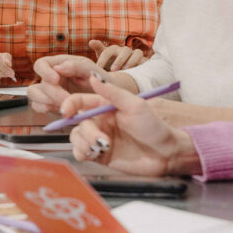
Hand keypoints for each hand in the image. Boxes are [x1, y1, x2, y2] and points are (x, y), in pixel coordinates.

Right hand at [28, 54, 104, 112]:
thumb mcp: (93, 70)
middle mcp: (51, 77)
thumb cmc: (100, 81)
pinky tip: (60, 109)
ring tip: (63, 105)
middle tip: (68, 100)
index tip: (56, 80)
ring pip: (33, 94)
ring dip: (45, 100)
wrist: (107, 97)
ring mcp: (48, 91)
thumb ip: (77, 66)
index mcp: (59, 64)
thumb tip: (58, 68)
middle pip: (39, 83)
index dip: (44, 72)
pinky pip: (37, 106)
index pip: (41, 64)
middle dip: (53, 93)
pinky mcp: (49, 103)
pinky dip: (46, 109)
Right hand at [63, 74, 195, 176]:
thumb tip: (93, 77)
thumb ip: (113, 92)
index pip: (79, 101)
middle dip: (87, 132)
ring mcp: (99, 138)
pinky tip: (96, 154)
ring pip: (76, 138)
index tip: (67, 112)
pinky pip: (80, 152)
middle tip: (102, 140)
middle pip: (77, 123)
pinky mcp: (100, 154)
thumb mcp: (135, 106)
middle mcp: (99, 121)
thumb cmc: (154, 127)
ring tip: (102, 148)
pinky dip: (82, 153)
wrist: (166, 154)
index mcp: (104, 106)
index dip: (69, 105)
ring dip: (84, 143)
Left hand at [89, 40, 144, 70]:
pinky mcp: (142, 60)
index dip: (102, 60)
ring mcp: (134, 54)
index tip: (98, 68)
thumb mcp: (102, 60)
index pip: (107, 52)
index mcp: (112, 50)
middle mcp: (123, 50)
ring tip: (125, 70)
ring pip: (137, 53)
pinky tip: (136, 70)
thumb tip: (91, 41)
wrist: (123, 71)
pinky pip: (144, 59)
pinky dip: (141, 63)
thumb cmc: (109, 64)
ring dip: (131, 61)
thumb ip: (98, 49)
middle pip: (124, 51)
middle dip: (119, 60)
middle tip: (113, 70)